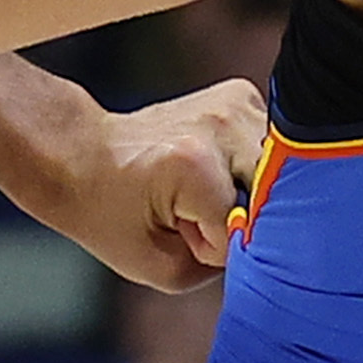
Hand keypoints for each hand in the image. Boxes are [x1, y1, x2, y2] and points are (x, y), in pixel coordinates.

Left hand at [26, 78, 264, 293]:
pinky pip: (271, 150)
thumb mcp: (163, 268)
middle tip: (190, 213)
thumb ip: (225, 267)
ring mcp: (233, 103)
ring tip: (200, 188)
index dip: (216, 245)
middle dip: (242, 218)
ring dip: (249, 192)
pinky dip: (248, 168)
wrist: (82, 156)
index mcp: (195, 165)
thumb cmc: (111, 215)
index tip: (182, 234)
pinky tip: (212, 167)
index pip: (247, 229)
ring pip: (279, 172)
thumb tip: (275, 242)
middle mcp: (221, 124)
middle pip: (274, 196)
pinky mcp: (240, 95)